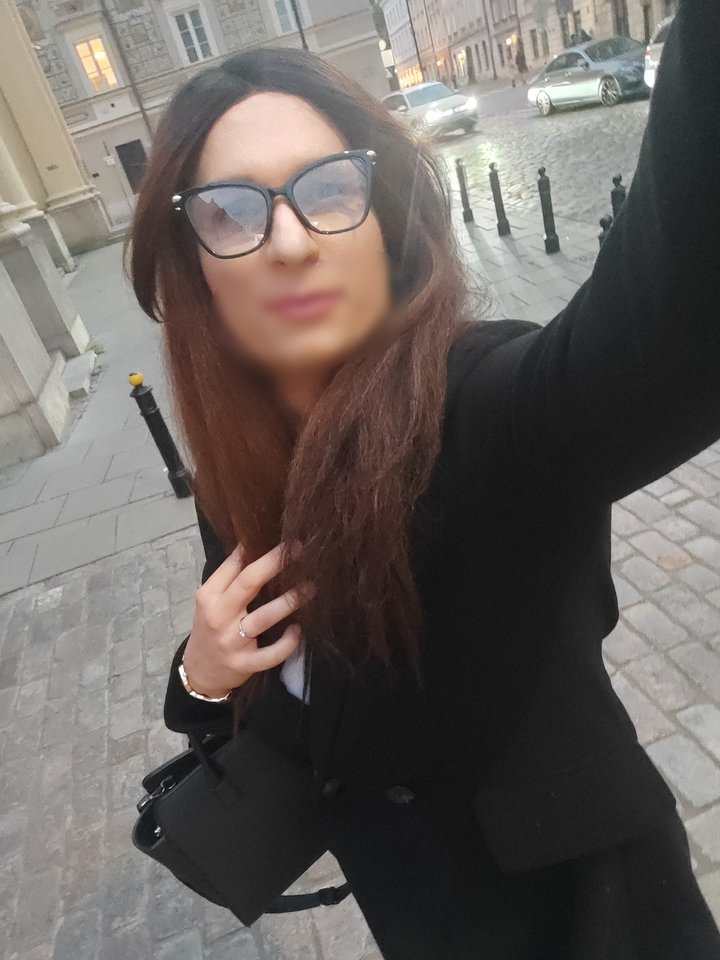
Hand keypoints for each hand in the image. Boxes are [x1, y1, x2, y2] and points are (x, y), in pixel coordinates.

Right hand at [182, 542, 310, 699]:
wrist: (199, 672)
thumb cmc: (211, 628)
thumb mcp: (211, 601)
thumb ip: (231, 578)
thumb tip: (257, 544)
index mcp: (209, 595)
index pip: (233, 566)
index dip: (257, 549)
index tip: (283, 538)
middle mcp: (218, 616)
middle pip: (248, 583)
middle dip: (275, 564)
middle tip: (299, 550)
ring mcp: (231, 641)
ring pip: (263, 618)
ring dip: (289, 601)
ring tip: (310, 588)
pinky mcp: (244, 664)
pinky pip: (270, 654)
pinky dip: (287, 643)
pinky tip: (298, 631)